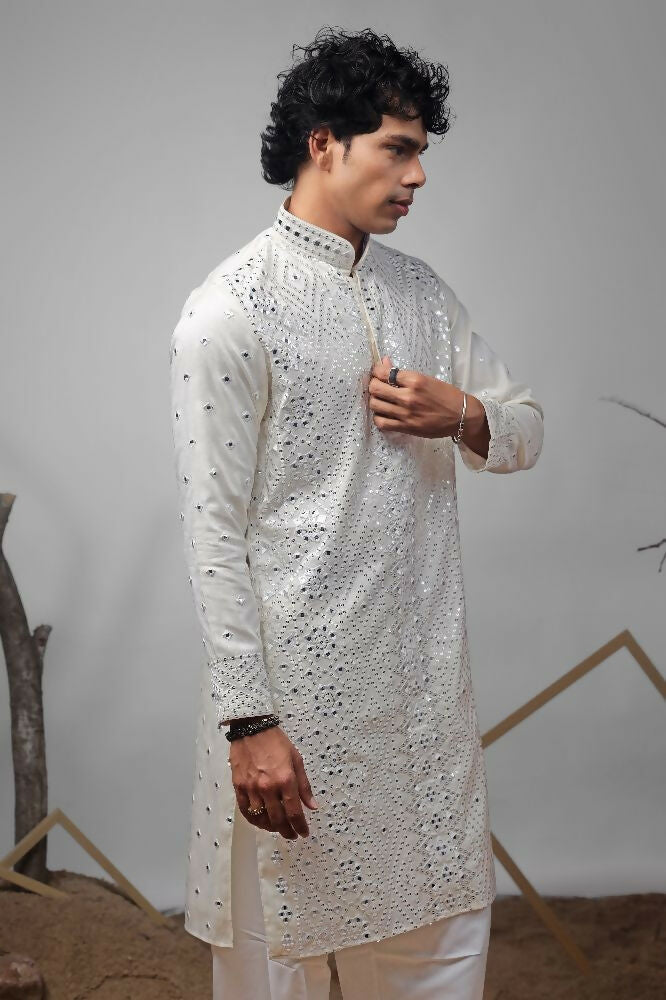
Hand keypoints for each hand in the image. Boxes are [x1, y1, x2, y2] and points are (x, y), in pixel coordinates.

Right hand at [229, 725, 319, 839]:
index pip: (294, 812)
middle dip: (287, 831)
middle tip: (292, 835)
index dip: (300, 826)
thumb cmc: (277, 742)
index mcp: (285, 780)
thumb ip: (304, 786)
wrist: (252, 728)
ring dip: (271, 827)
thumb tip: (312, 806)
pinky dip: (254, 820)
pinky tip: (260, 821)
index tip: (304, 833)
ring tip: (278, 828)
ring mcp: (251, 788)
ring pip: (261, 818)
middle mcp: (268, 787)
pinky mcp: (239, 786)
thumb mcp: (296, 760)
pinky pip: (246, 811)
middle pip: (278, 820)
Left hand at [368, 355, 468, 438]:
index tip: (378, 372)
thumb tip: (385, 362)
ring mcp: (406, 413)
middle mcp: (408, 396)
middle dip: (373, 384)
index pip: (383, 372)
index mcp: (415, 380)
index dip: (376, 371)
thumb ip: (403, 374)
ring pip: (375, 405)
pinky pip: (382, 422)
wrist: (461, 415)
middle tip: (378, 385)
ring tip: (381, 399)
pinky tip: (384, 413)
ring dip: (375, 400)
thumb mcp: (425, 379)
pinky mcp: (406, 427)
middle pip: (375, 388)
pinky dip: (379, 417)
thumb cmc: (446, 395)